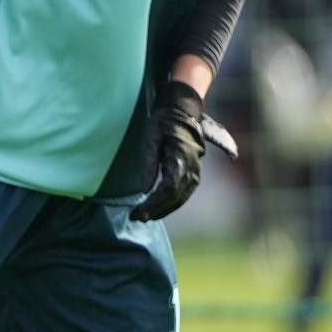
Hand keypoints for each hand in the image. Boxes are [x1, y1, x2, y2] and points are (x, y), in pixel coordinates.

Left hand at [130, 79, 237, 221]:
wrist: (182, 113)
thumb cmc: (162, 123)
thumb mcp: (150, 139)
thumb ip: (149, 164)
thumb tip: (146, 190)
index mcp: (181, 159)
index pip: (168, 190)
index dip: (153, 204)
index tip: (138, 213)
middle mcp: (192, 169)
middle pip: (175, 197)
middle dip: (156, 210)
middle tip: (136, 218)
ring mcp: (195, 172)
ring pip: (181, 198)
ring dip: (163, 209)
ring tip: (144, 216)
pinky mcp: (193, 173)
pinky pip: (184, 193)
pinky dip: (171, 203)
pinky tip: (158, 209)